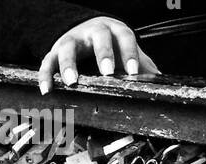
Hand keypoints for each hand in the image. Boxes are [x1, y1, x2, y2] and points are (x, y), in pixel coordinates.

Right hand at [37, 18, 160, 94]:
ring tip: (71, 81)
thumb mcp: (125, 53)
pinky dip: (45, 76)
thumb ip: (141, 67)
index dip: (129, 53)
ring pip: (68, 48)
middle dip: (103, 53)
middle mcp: (92, 32)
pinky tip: (47, 90)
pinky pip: (47, 64)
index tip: (132, 71)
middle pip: (99, 37)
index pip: (124, 38)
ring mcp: (71, 41)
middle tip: (106, 71)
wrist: (80, 34)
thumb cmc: (107, 47)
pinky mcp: (53, 54)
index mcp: (114, 31)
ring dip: (69, 64)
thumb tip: (160, 83)